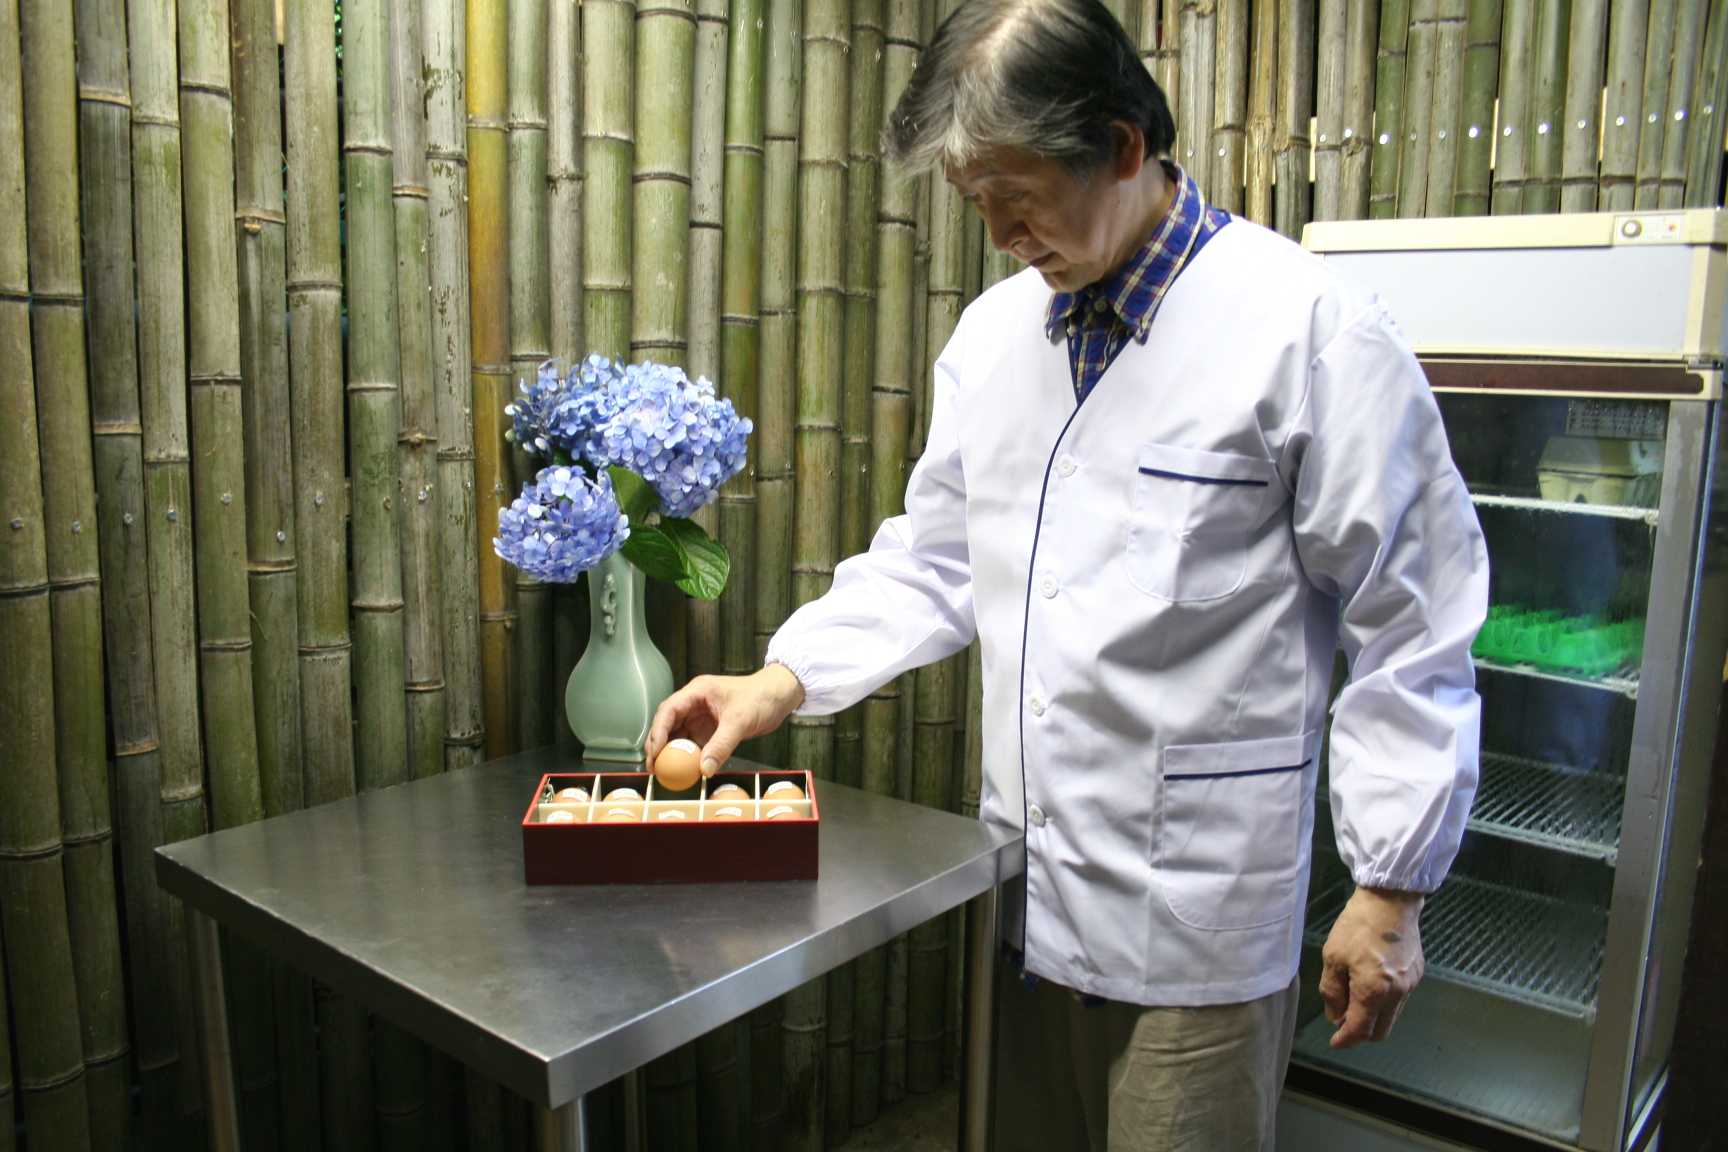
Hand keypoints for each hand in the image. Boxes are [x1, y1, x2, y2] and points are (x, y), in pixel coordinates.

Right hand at [644, 665, 806, 776]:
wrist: (780, 696)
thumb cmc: (761, 698)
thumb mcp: (740, 721)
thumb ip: (722, 745)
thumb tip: (704, 769)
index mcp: (697, 692)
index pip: (669, 710)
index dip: (658, 731)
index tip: (655, 752)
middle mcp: (694, 703)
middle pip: (667, 723)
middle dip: (658, 744)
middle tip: (653, 767)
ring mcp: (701, 716)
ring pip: (678, 734)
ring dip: (670, 752)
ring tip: (663, 772)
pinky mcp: (710, 728)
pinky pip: (693, 743)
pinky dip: (686, 756)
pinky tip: (683, 770)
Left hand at [1318, 886, 1424, 1049]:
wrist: (1390, 900)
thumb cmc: (1358, 926)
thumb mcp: (1333, 957)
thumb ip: (1332, 991)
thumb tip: (1335, 1015)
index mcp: (1374, 991)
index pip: (1360, 1030)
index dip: (1345, 1040)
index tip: (1335, 1042)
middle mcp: (1397, 993)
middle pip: (1380, 1031)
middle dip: (1360, 1032)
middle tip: (1342, 1020)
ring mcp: (1410, 985)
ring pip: (1391, 1017)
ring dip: (1373, 1016)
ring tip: (1354, 998)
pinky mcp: (1417, 975)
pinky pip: (1400, 1000)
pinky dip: (1384, 1002)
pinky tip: (1371, 985)